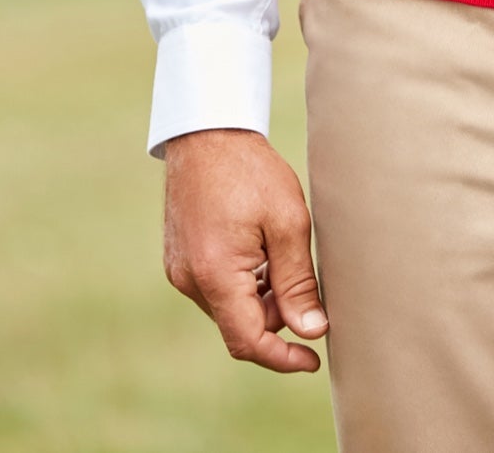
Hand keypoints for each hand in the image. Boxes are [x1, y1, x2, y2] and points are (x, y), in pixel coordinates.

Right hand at [162, 128, 327, 372]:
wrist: (207, 133)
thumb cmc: (251, 172)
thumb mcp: (287, 222)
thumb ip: (297, 281)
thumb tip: (312, 331)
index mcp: (215, 274)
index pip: (248, 341)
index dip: (282, 358)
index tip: (313, 360)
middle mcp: (190, 280)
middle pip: (238, 326)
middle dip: (276, 321)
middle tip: (307, 291)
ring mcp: (180, 270)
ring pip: (228, 309)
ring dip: (259, 301)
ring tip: (284, 258)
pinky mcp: (179, 259)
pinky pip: (215, 289)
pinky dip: (242, 285)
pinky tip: (262, 253)